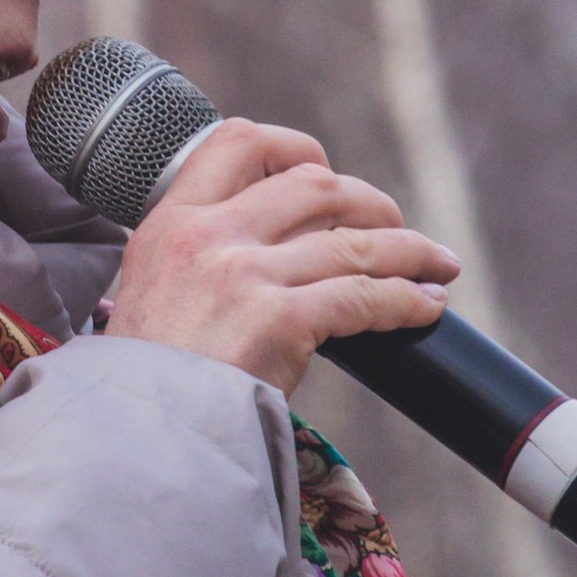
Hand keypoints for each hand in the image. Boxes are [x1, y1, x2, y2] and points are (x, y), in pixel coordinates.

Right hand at [107, 119, 460, 394]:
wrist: (138, 436)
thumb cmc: (150, 380)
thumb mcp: (153, 292)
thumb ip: (201, 259)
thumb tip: (280, 248)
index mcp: (172, 221)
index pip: (239, 141)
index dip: (293, 148)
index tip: (323, 172)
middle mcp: (209, 236)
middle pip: (315, 184)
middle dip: (368, 202)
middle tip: (393, 229)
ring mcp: (243, 276)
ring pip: (355, 242)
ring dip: (409, 251)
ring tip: (438, 265)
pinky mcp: (279, 321)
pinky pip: (364, 297)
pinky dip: (406, 299)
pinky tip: (426, 308)